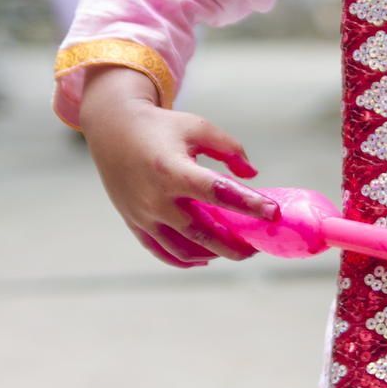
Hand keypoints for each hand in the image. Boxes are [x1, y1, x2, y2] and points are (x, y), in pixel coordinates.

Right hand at [78, 66, 276, 267]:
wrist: (113, 129)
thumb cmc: (162, 127)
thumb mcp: (199, 127)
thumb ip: (230, 149)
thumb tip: (252, 176)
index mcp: (172, 170)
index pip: (217, 193)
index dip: (248, 204)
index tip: (272, 212)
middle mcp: (156, 198)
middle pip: (202, 233)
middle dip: (234, 245)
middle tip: (256, 246)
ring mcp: (143, 215)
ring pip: (183, 249)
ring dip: (213, 254)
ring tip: (235, 249)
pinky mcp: (135, 223)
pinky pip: (163, 252)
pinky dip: (186, 260)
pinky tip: (206, 257)